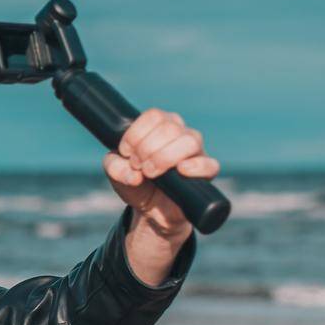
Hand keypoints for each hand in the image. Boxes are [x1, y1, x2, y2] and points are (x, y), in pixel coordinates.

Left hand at [102, 108, 220, 239]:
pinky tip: (181, 171)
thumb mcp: (116, 172)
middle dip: (147, 149)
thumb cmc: (136, 182)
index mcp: (160, 125)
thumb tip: (134, 174)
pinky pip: (210, 164)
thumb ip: (114, 166)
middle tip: (138, 166)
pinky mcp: (206, 172)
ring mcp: (196, 151)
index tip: (126, 153)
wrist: (150, 208)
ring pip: (189, 141)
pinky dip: (195, 166)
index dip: (136, 135)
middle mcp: (180, 133)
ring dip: (164, 158)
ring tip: (150, 173)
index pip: (154, 116)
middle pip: (169, 128)